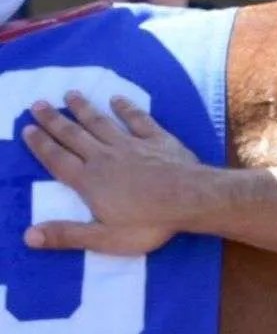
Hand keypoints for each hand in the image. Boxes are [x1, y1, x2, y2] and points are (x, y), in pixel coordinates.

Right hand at [22, 92, 199, 254]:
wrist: (191, 200)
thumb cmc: (149, 223)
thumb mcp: (105, 238)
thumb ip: (67, 235)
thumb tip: (28, 236)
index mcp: (89, 180)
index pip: (57, 159)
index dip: (40, 144)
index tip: (27, 128)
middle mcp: (105, 157)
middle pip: (74, 135)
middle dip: (54, 120)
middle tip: (38, 104)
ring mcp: (132, 145)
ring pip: (102, 122)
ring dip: (84, 108)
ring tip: (70, 94)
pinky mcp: (157, 139)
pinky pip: (138, 119)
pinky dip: (127, 108)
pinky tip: (117, 99)